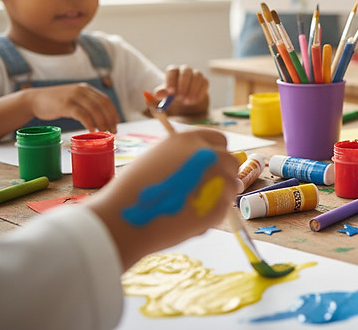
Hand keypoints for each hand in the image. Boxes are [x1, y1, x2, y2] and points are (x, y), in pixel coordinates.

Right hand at [27, 83, 119, 132]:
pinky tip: (92, 131)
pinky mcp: (65, 105)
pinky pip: (82, 115)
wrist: (33, 99)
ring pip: (94, 110)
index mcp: (86, 88)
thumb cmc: (55, 102)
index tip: (116, 123)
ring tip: (104, 133)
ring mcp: (73, 97)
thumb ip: (85, 103)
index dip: (113, 112)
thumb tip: (101, 117)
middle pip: (102, 105)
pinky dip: (90, 124)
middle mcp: (82, 90)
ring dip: (102, 123)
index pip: (105, 100)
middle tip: (113, 131)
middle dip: (110, 119)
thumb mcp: (73, 98)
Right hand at [86, 128, 238, 267]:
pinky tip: (188, 218)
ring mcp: (217, 180)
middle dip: (221, 174)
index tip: (211, 164)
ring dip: (218, 193)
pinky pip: (223, 208)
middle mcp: (209, 155)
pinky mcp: (219, 206)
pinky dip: (211, 213)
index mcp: (192, 139)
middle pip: (230, 161)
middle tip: (204, 188)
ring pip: (232, 186)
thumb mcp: (159, 157)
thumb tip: (208, 164)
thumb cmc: (136, 188)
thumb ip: (184, 156)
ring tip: (192, 204)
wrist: (126, 216)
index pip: (220, 140)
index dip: (216, 152)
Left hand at [156, 65, 208, 108]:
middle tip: (180, 97)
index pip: (172, 71)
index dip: (171, 81)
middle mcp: (185, 70)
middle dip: (183, 85)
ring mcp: (196, 74)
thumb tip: (158, 94)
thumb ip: (160, 94)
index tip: (170, 92)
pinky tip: (194, 101)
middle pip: (185, 71)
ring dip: (192, 90)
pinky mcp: (204, 81)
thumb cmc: (173, 95)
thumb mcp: (165, 96)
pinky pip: (204, 83)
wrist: (185, 100)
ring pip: (196, 77)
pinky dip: (199, 93)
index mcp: (173, 71)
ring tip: (186, 102)